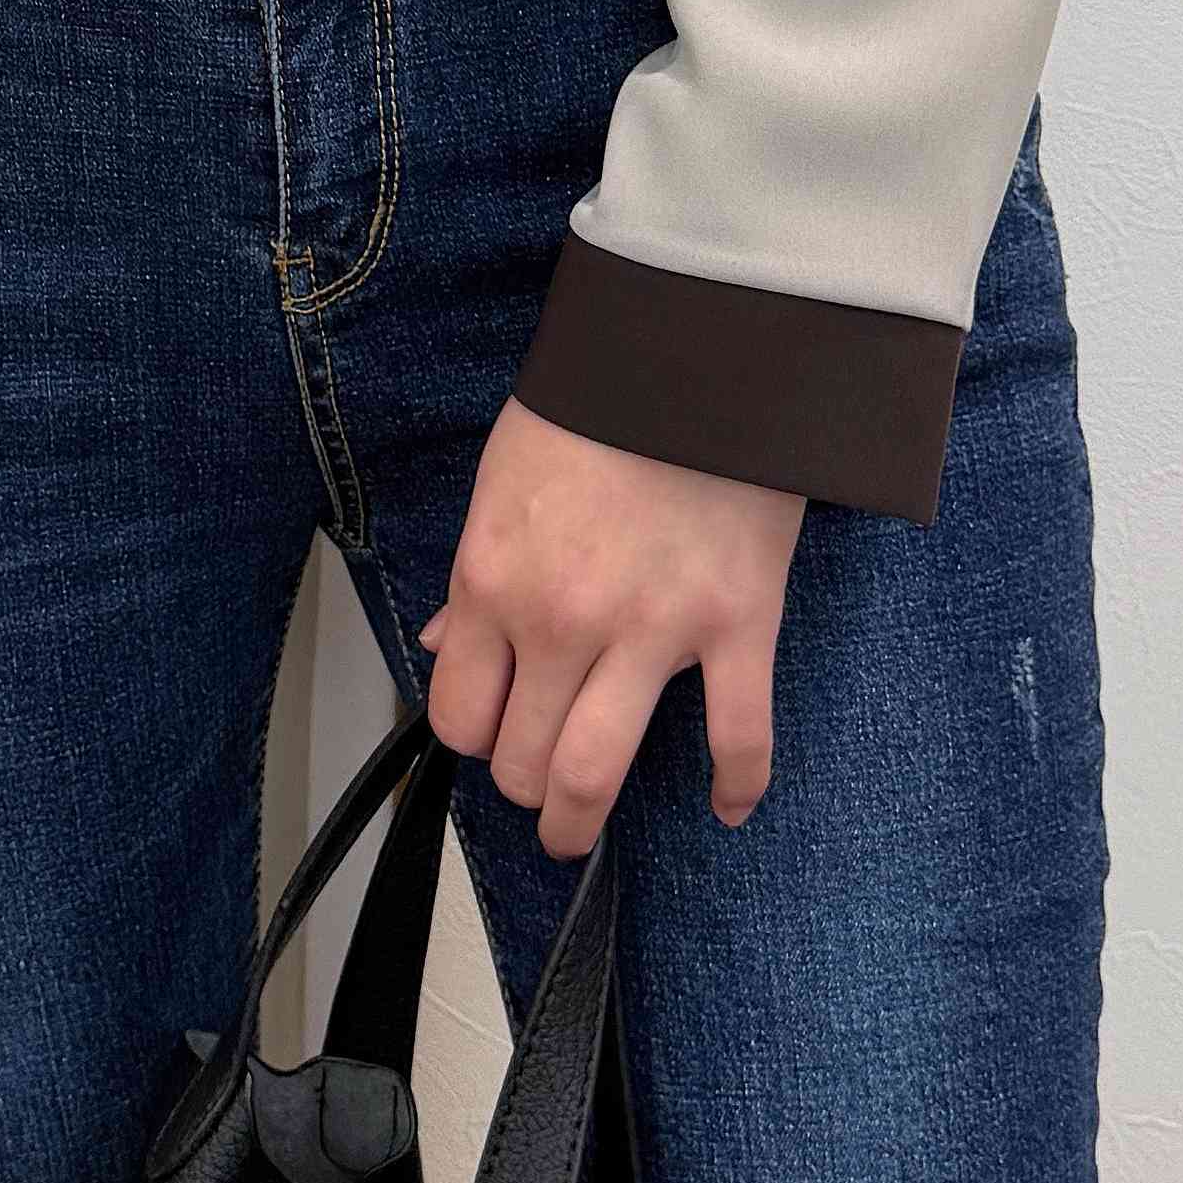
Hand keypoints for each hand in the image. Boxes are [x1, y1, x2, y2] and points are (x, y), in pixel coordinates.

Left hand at [421, 400, 802, 861]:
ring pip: (595, 772)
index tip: (489, 736)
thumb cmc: (597, 405)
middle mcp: (562, 621)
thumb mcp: (503, 479)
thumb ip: (476, 573)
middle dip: (522, 788)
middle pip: (521, 756)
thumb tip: (443, 643)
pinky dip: (735, 784)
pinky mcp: (738, 626)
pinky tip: (727, 807)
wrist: (700, 352)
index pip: (459, 712)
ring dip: (579, 819)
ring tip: (577, 831)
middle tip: (536, 792)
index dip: (472, 736)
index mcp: (494, 580)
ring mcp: (653, 631)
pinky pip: (738, 734)